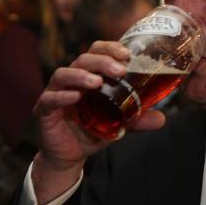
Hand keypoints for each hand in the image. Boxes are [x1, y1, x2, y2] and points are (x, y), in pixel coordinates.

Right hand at [32, 41, 164, 204]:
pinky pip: (49, 99)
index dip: (110, 48)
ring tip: (97, 82)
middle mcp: (72, 80)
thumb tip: (162, 119)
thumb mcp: (119, 124)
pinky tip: (74, 97)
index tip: (127, 54)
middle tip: (119, 69)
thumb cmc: (93, 131)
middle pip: (83, 59)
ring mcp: (55, 92)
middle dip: (102, 61)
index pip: (97, 51)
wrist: (70, 156)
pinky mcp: (44, 110)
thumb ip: (138, 119)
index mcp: (90, 75)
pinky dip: (61, 96)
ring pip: (63, 74)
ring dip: (81, 75)